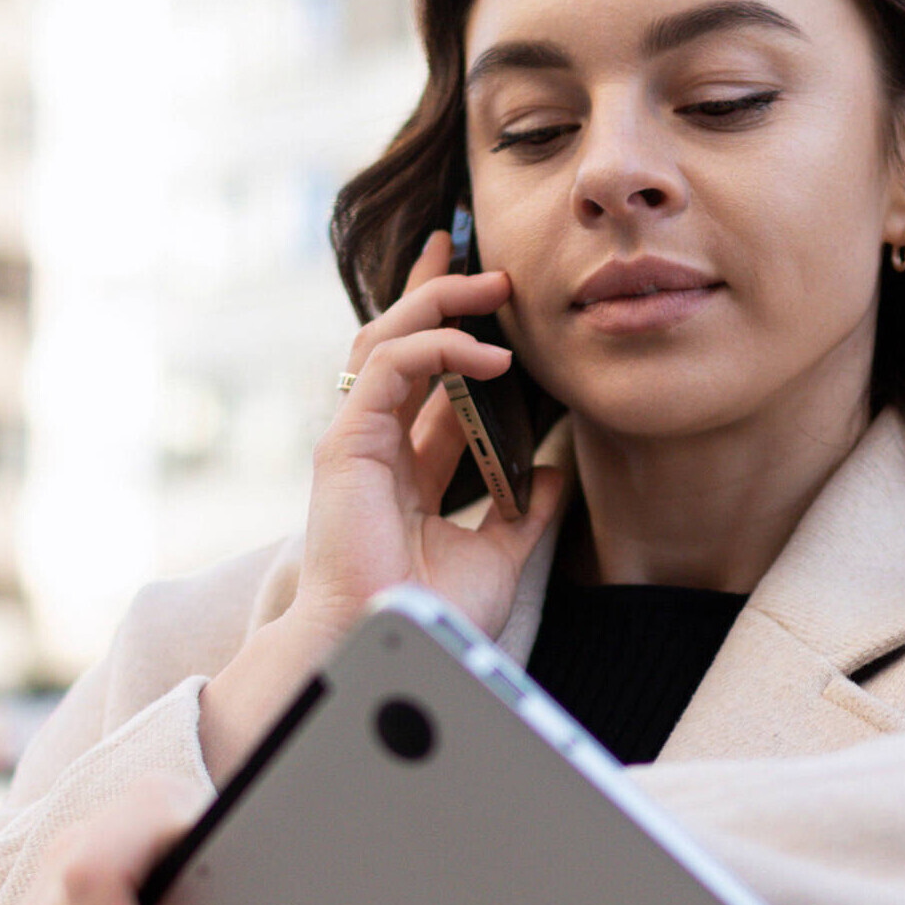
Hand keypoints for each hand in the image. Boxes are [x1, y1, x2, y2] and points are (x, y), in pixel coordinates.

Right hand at [203, 226, 573, 774]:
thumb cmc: (432, 613)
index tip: (492, 293)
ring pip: (386, 339)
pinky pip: (389, 365)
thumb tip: (558, 474)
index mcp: (406, 467)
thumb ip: (526, 512)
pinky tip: (491, 356)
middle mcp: (377, 444)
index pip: (430, 379)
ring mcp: (356, 439)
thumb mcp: (502, 554)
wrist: (390, 647)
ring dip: (439, 302)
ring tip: (494, 286)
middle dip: (436, 291)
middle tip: (483, 258)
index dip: (457, 333)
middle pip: (398, 342)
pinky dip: (438, 347)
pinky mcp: (346, 441)